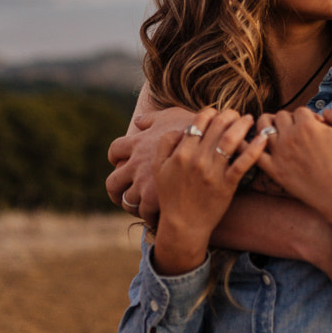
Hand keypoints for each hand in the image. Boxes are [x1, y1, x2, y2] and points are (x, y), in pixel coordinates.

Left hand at [106, 105, 214, 223]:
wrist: (218, 145)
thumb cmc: (195, 127)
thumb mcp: (173, 115)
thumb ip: (154, 118)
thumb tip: (138, 119)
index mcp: (139, 144)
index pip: (115, 151)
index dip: (116, 158)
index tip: (120, 163)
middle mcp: (137, 164)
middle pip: (113, 183)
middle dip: (117, 191)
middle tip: (125, 195)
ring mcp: (145, 184)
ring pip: (129, 202)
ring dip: (134, 206)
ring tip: (145, 209)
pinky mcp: (157, 200)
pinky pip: (146, 215)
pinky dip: (150, 217)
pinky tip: (158, 217)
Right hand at [152, 110, 267, 274]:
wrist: (183, 225)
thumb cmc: (172, 195)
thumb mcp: (159, 167)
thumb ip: (165, 143)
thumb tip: (182, 129)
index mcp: (182, 152)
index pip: (200, 121)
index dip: (211, 112)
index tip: (218, 114)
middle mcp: (198, 159)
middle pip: (218, 125)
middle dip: (230, 114)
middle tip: (237, 114)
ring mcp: (213, 172)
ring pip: (231, 139)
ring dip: (243, 124)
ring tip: (250, 120)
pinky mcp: (228, 184)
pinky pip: (243, 162)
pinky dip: (255, 148)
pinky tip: (263, 138)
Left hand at [259, 107, 331, 232]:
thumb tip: (323, 112)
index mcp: (307, 125)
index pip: (301, 110)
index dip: (309, 117)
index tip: (316, 127)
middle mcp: (290, 137)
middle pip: (281, 116)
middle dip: (290, 119)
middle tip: (298, 130)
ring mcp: (280, 154)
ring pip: (263, 127)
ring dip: (267, 124)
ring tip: (274, 128)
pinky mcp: (275, 170)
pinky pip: (254, 154)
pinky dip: (249, 145)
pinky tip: (252, 142)